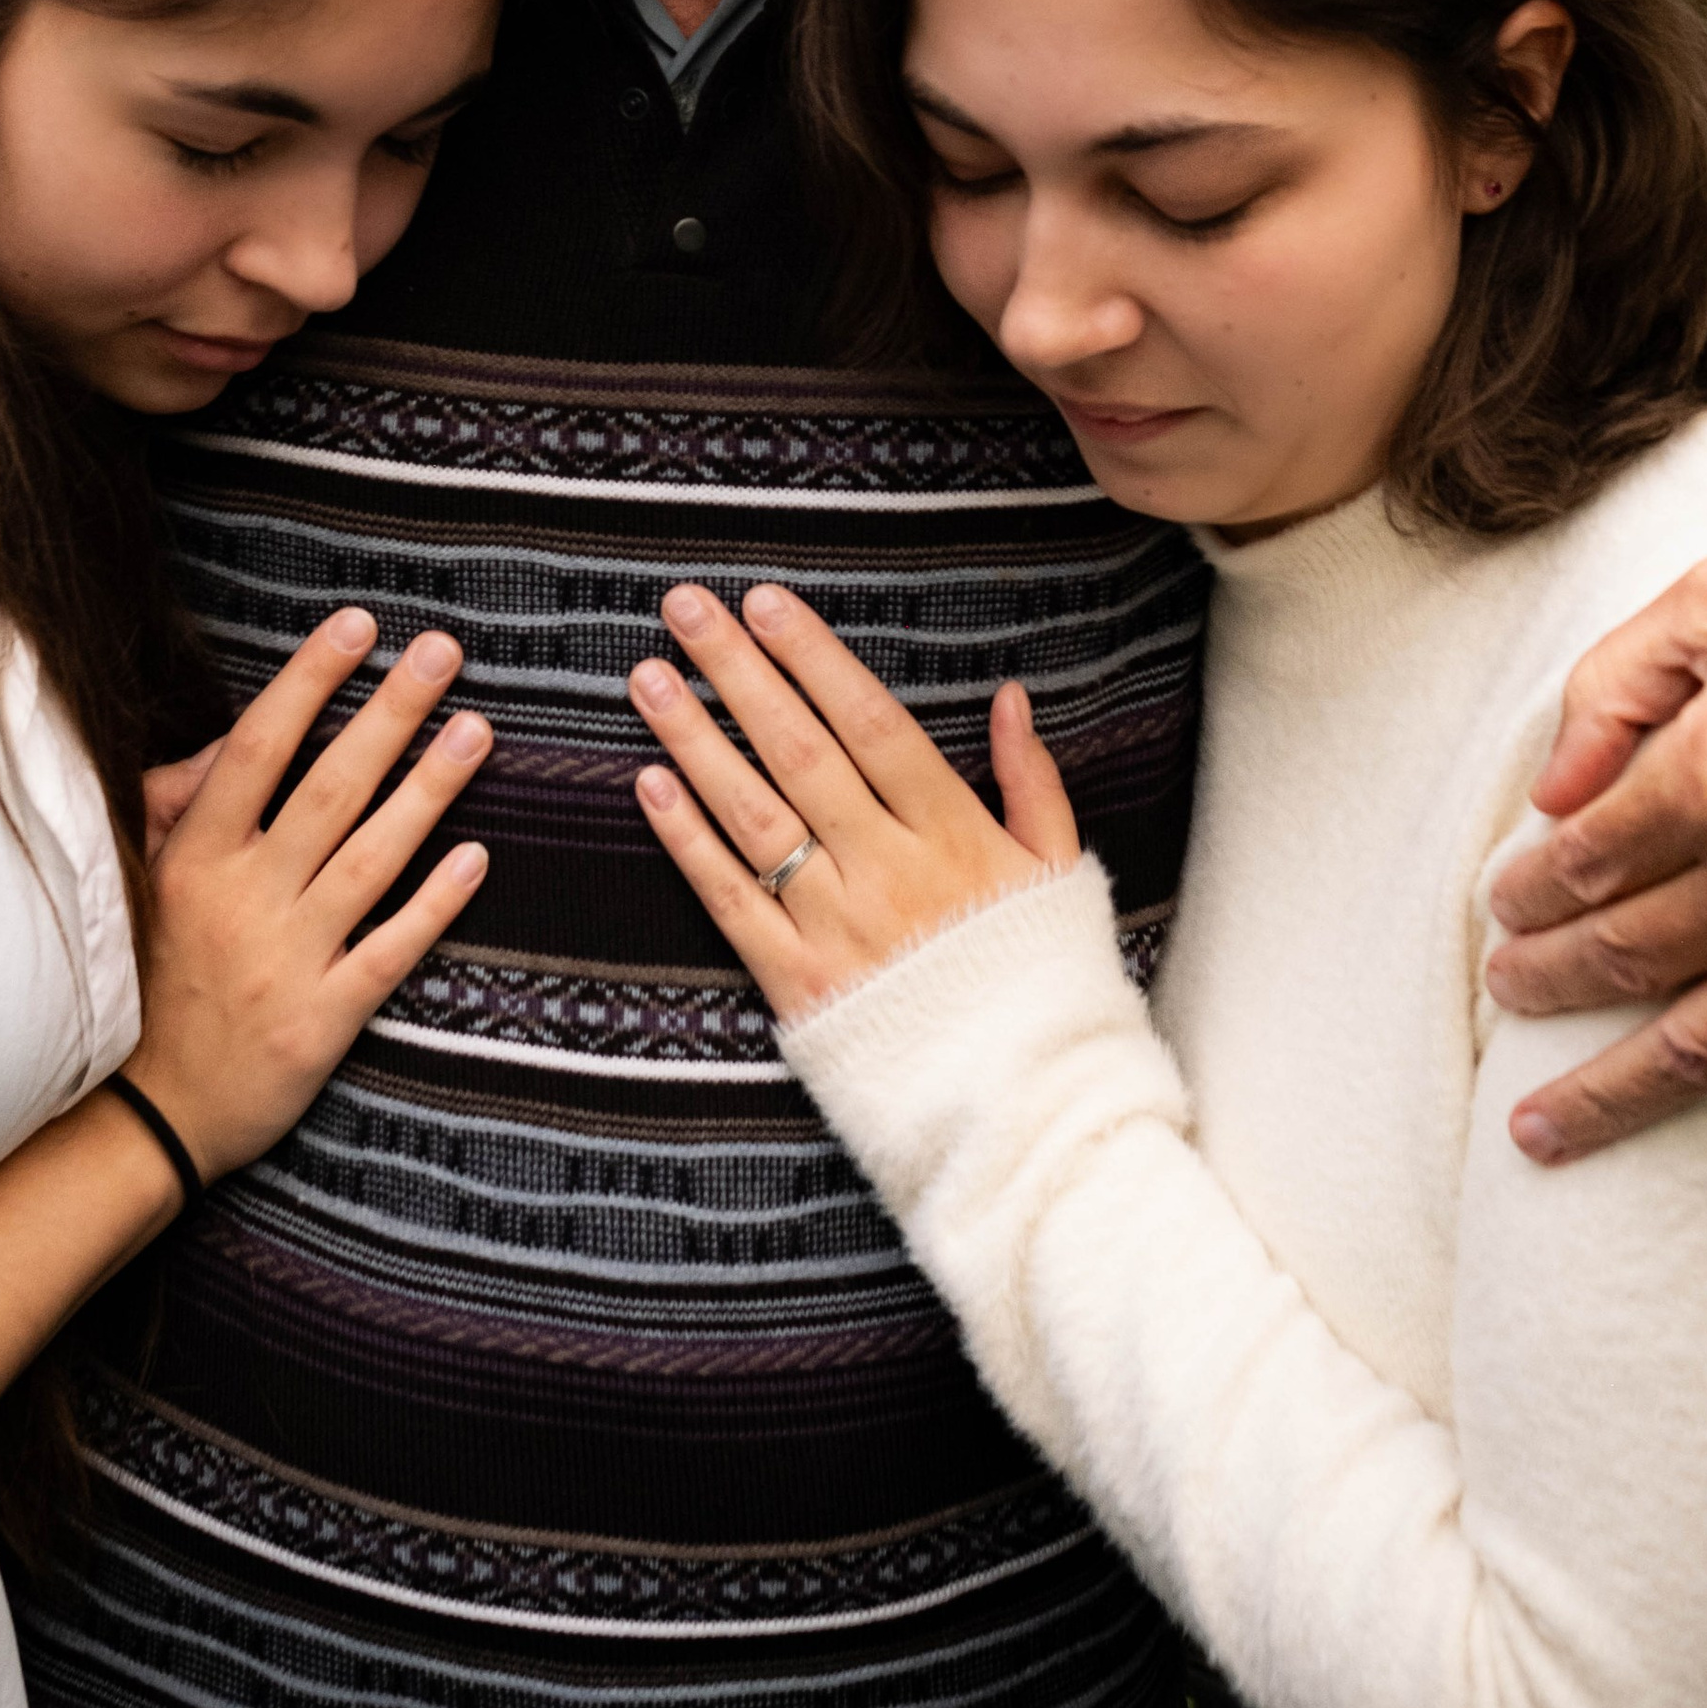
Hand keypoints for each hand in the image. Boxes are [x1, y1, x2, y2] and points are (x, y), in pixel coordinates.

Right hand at [127, 605, 491, 1180]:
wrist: (145, 1116)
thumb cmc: (145, 983)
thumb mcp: (136, 885)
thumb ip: (176, 807)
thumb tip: (228, 742)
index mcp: (193, 857)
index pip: (259, 748)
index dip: (309, 681)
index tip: (357, 625)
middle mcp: (243, 898)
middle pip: (330, 787)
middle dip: (390, 713)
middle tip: (443, 652)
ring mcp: (287, 959)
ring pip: (371, 858)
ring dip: (428, 790)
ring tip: (476, 731)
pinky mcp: (322, 1020)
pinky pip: (390, 951)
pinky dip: (434, 904)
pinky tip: (477, 857)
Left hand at [626, 579, 1075, 1018]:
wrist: (1024, 1104)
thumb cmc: (1040, 979)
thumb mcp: (1058, 872)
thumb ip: (1030, 781)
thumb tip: (1009, 697)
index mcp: (953, 835)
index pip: (871, 724)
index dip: (814, 659)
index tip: (765, 603)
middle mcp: (888, 871)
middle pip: (799, 752)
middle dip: (737, 672)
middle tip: (683, 609)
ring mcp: (837, 928)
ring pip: (753, 816)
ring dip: (694, 741)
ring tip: (648, 679)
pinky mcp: (798, 985)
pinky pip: (732, 902)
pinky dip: (688, 842)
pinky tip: (650, 786)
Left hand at [1491, 536, 1706, 1300]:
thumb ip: (1611, 686)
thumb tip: (1549, 797)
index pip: (1575, 866)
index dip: (1523, 890)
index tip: (1505, 900)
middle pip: (1616, 962)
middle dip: (1539, 987)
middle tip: (1504, 994)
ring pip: (1698, 1053)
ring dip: (1607, 1104)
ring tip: (1535, 1137)